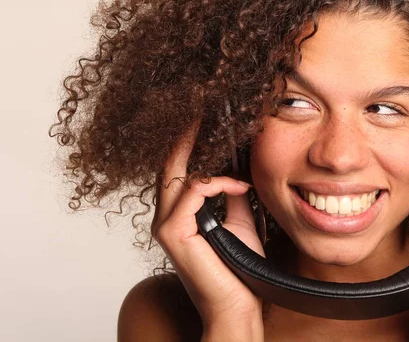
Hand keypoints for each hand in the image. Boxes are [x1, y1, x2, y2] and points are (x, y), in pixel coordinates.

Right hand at [151, 122, 264, 335]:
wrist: (237, 305)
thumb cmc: (237, 268)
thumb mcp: (238, 220)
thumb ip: (231, 195)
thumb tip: (235, 171)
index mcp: (179, 214)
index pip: (177, 170)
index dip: (185, 142)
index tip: (199, 117)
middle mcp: (166, 217)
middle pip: (169, 166)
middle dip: (183, 135)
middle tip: (197, 106)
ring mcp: (166, 225)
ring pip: (177, 175)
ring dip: (200, 152)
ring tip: (217, 130)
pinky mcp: (174, 233)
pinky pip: (193, 192)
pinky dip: (217, 183)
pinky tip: (239, 185)